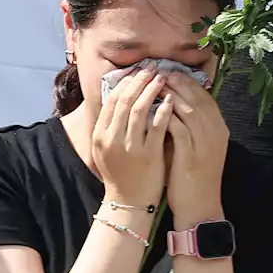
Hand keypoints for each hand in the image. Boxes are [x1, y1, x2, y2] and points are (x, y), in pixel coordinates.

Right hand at [92, 66, 170, 205]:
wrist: (128, 203)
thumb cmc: (122, 174)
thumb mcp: (108, 149)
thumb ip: (112, 126)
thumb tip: (121, 98)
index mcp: (100, 135)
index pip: (112, 100)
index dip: (126, 83)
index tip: (138, 72)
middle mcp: (111, 139)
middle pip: (124, 101)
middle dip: (139, 81)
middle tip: (152, 69)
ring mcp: (129, 147)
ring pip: (138, 111)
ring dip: (151, 91)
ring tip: (162, 79)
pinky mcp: (147, 155)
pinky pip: (156, 127)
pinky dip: (163, 111)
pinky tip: (171, 100)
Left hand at [164, 71, 229, 225]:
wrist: (200, 206)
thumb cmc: (195, 177)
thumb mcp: (199, 147)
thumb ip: (191, 126)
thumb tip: (173, 103)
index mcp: (219, 129)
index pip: (205, 96)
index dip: (187, 82)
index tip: (170, 72)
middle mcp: (215, 133)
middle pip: (197, 97)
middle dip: (177, 83)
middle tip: (158, 72)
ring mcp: (205, 144)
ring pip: (187, 109)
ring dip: (169, 95)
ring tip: (152, 87)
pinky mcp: (190, 154)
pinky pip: (177, 127)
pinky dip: (164, 116)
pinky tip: (150, 110)